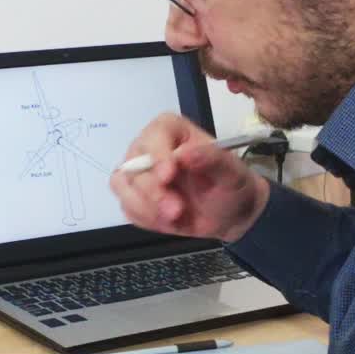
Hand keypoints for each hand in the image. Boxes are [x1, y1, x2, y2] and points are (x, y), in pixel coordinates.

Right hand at [110, 113, 269, 242]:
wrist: (231, 215)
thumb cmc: (231, 186)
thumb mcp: (232, 172)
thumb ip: (211, 159)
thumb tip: (185, 153)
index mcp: (172, 132)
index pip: (154, 135)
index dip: (157, 154)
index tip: (168, 175)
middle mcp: (150, 149)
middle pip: (133, 164)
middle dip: (152, 191)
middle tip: (176, 210)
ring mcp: (139, 174)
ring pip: (122, 186)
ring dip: (145, 207)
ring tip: (174, 218)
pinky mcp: (136, 198)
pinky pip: (128, 208)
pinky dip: (146, 218)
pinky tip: (168, 222)